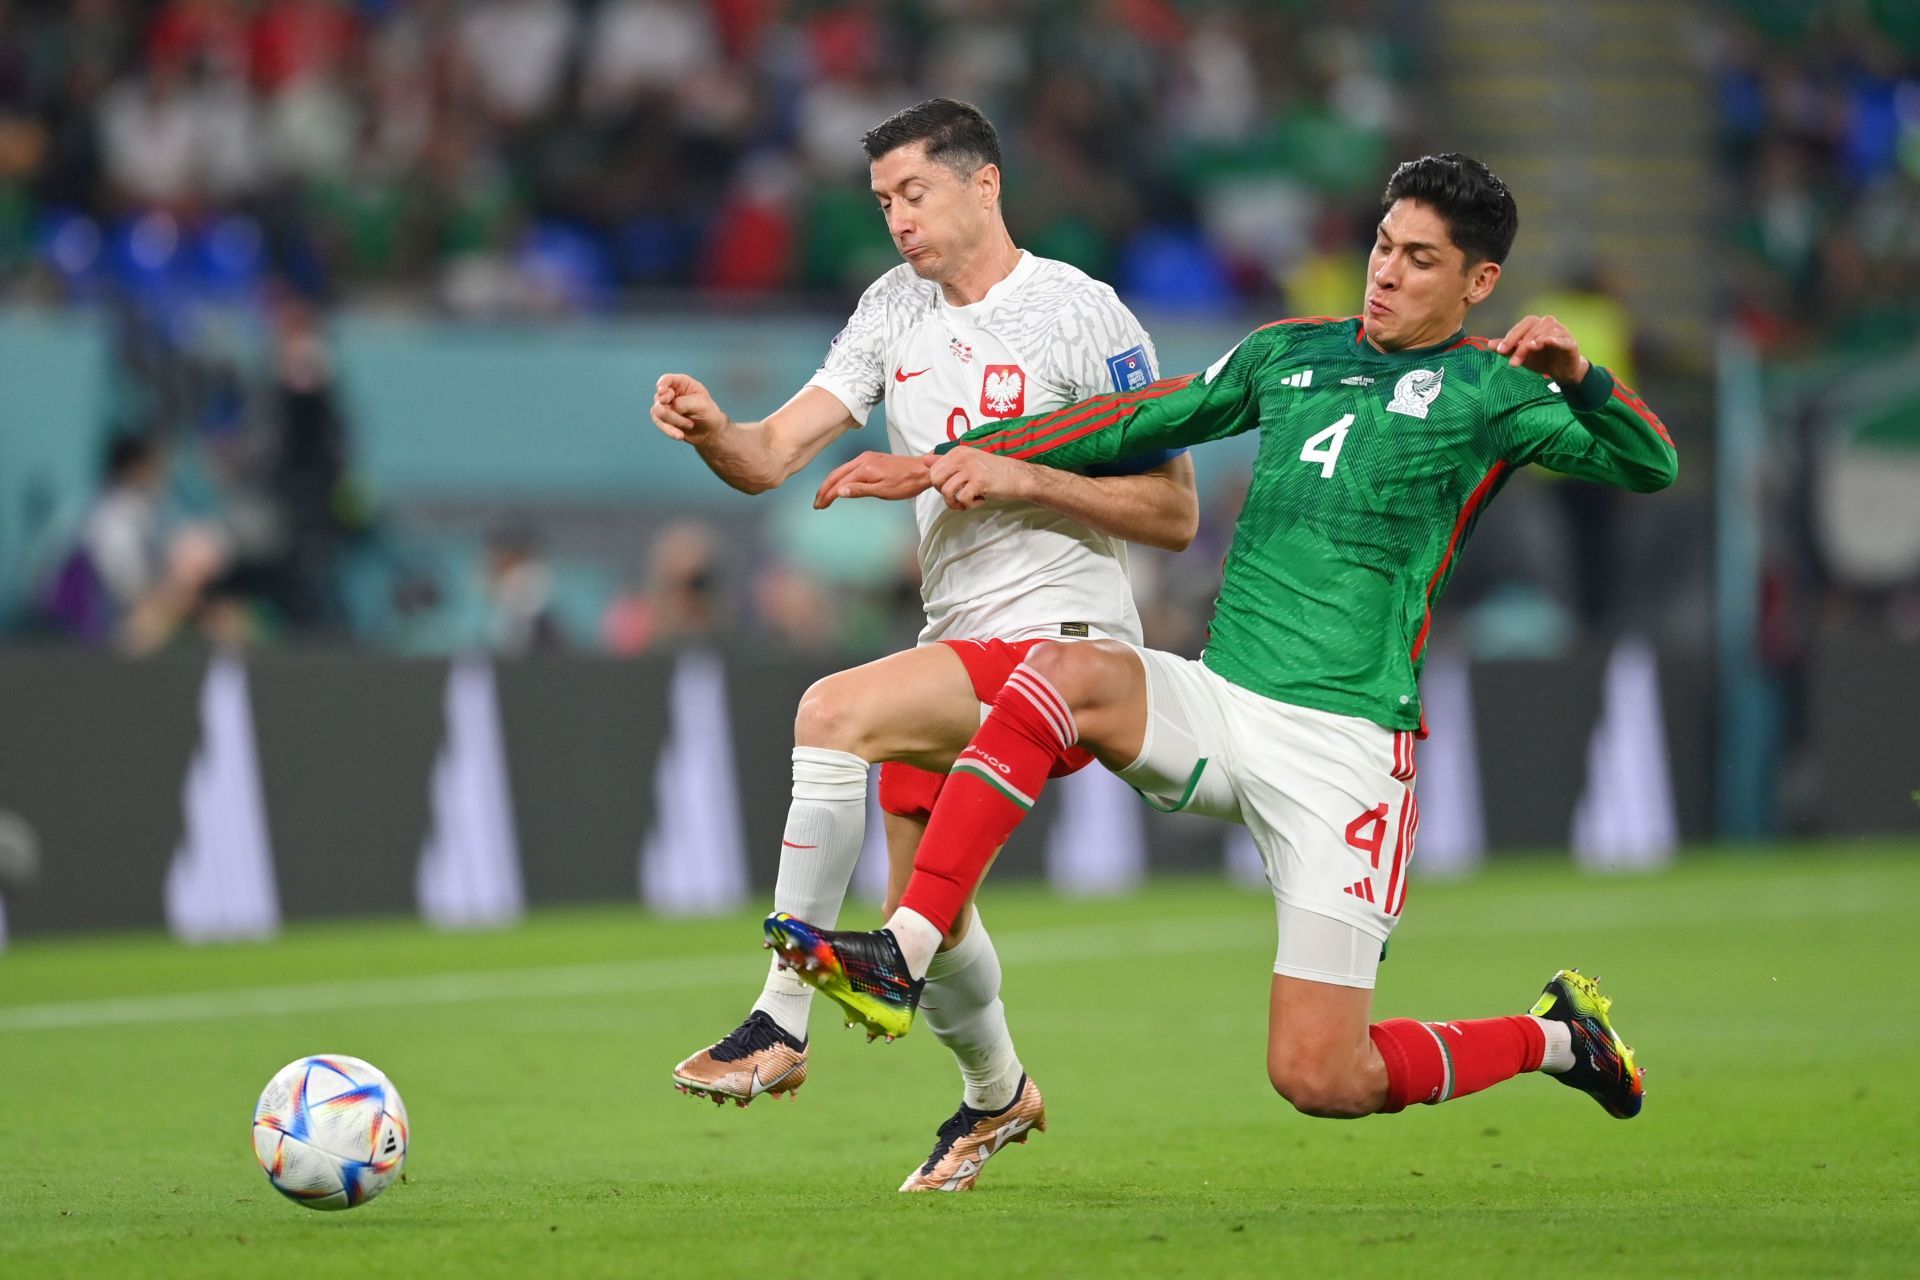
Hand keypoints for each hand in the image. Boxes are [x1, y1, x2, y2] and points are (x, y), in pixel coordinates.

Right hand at [651, 373, 729, 442]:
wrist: (710, 432)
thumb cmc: (708, 413)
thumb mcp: (701, 404)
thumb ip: (683, 403)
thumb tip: (669, 407)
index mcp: (682, 383)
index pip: (667, 379)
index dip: (662, 384)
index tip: (662, 392)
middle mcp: (671, 393)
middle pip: (660, 398)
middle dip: (672, 411)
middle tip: (689, 421)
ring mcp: (666, 406)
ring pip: (657, 412)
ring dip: (673, 421)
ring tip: (690, 425)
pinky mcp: (663, 419)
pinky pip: (659, 423)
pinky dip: (669, 430)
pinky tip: (679, 436)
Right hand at [813, 451, 932, 507]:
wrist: (923, 470)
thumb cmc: (906, 483)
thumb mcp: (883, 491)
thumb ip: (860, 490)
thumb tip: (840, 491)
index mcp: (864, 468)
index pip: (839, 483)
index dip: (827, 495)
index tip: (820, 506)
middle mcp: (863, 460)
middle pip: (837, 474)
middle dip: (825, 489)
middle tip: (818, 503)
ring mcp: (867, 458)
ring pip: (843, 470)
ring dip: (832, 483)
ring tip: (825, 496)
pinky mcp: (872, 459)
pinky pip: (850, 468)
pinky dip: (841, 477)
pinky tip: (841, 484)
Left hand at [928, 445, 1030, 510]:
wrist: (1019, 476)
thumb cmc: (994, 471)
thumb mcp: (968, 461)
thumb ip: (946, 461)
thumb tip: (925, 460)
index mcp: (958, 452)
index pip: (933, 471)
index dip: (941, 485)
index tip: (956, 487)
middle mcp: (962, 457)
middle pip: (936, 481)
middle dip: (945, 493)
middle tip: (960, 495)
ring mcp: (971, 469)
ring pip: (947, 492)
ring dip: (957, 502)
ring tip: (970, 500)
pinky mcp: (979, 482)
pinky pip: (962, 499)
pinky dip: (969, 505)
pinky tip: (979, 500)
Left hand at [1492, 315, 1589, 387]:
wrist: (1561, 371)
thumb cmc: (1541, 359)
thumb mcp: (1521, 356)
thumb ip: (1507, 349)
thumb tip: (1489, 344)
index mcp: (1535, 325)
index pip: (1521, 327)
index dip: (1510, 337)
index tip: (1499, 351)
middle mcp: (1548, 324)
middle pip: (1532, 330)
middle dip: (1520, 345)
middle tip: (1512, 362)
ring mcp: (1561, 332)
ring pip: (1547, 332)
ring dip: (1536, 342)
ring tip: (1529, 350)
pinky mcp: (1570, 342)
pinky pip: (1563, 339)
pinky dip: (1556, 340)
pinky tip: (1548, 342)